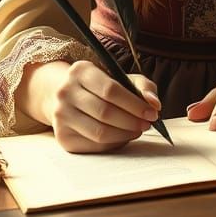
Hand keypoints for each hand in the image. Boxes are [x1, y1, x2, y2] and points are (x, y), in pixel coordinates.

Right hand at [21, 60, 160, 152]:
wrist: (66, 96)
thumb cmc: (100, 86)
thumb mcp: (120, 77)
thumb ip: (142, 86)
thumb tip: (154, 104)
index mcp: (80, 71)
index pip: (110, 90)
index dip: (134, 104)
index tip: (152, 112)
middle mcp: (65, 92)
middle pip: (105, 112)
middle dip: (132, 121)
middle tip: (147, 124)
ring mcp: (61, 116)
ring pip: (100, 132)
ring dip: (125, 134)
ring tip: (137, 130)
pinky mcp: (62, 137)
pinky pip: (94, 145)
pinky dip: (114, 143)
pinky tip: (122, 136)